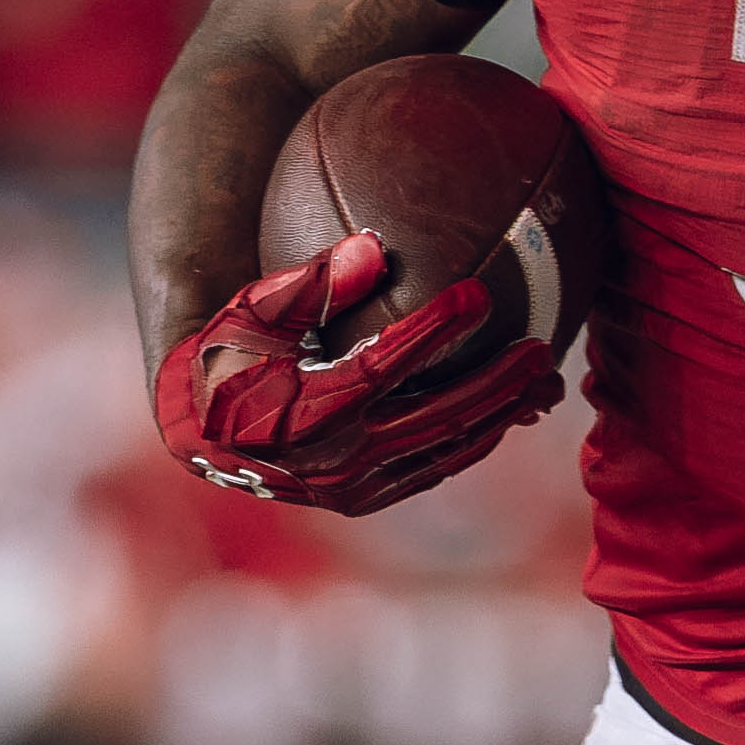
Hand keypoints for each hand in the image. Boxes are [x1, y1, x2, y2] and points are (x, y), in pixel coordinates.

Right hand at [154, 234, 563, 512]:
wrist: (199, 432)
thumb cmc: (225, 356)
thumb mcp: (251, 311)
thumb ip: (311, 281)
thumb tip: (374, 246)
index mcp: (306, 410)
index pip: (384, 367)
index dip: (434, 331)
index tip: (477, 293)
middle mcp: (335, 457)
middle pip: (436, 417)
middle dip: (497, 384)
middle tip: (541, 348)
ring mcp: (353, 485)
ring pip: (445, 450)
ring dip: (500, 415)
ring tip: (545, 380)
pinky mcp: (365, 498)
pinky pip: (434, 468)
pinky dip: (474, 439)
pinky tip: (509, 411)